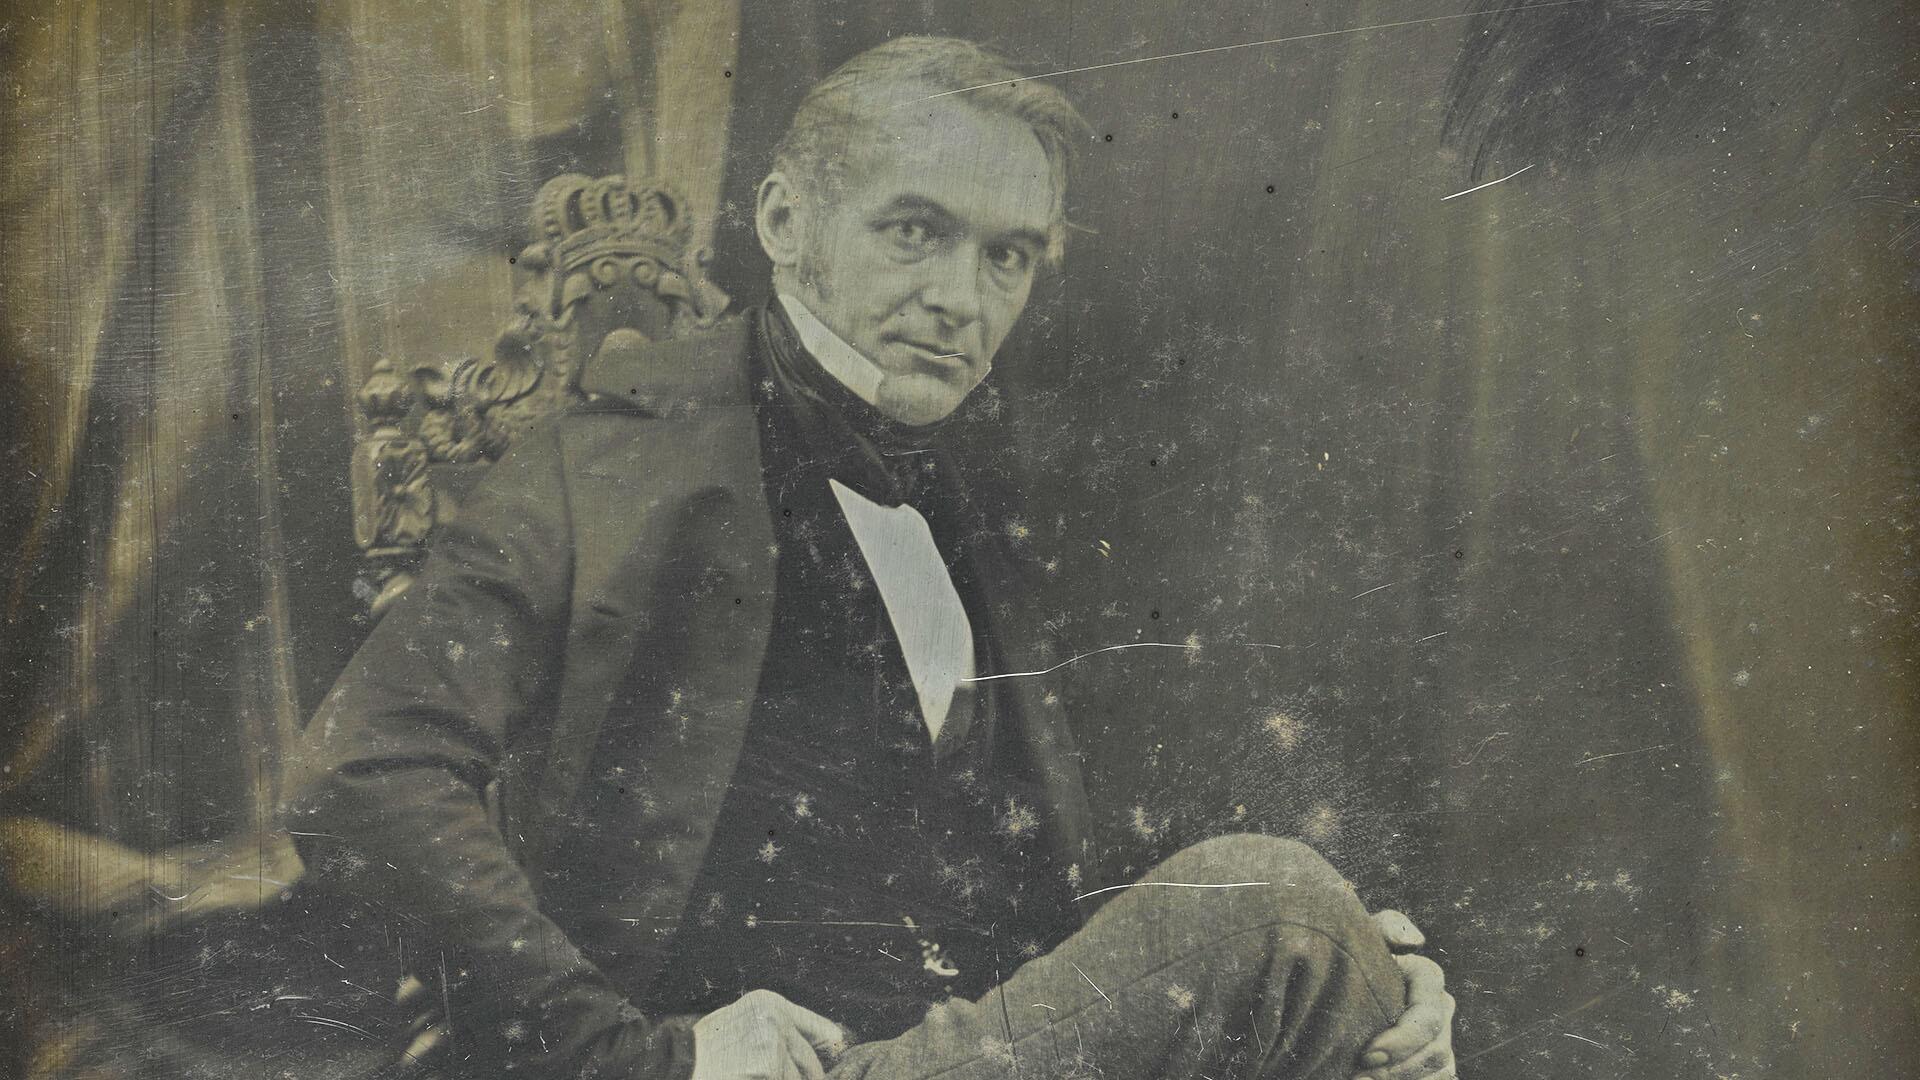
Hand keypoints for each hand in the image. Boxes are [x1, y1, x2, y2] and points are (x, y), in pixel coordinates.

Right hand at [690, 989, 850, 1079]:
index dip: (827, 1043)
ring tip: (761, 1074)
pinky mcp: (767, 1070)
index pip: (816, 1026)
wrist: (677, 1061)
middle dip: (807, 1078)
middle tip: (782, 1075)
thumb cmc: (706, 1046)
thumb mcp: (743, 1021)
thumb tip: (809, 1046)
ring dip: (784, 1079)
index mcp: (770, 1005)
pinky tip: (753, 1077)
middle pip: (810, 1062)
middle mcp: (776, 1021)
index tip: (837, 1050)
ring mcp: (772, 1046)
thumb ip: (776, 1029)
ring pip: (796, 1079)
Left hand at [1355, 910, 1456, 1079]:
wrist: (1336, 988)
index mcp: (1428, 977)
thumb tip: (1414, 941)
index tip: (1366, 1053)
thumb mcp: (1363, 937)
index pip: (1428, 1016)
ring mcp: (1443, 1037)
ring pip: (1438, 1069)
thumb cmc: (1349, 959)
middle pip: (1435, 1050)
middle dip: (1397, 1069)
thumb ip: (1387, 927)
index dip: (1402, 1039)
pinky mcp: (1437, 1063)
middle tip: (1358, 1077)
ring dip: (1400, 1079)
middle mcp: (1442, 1008)